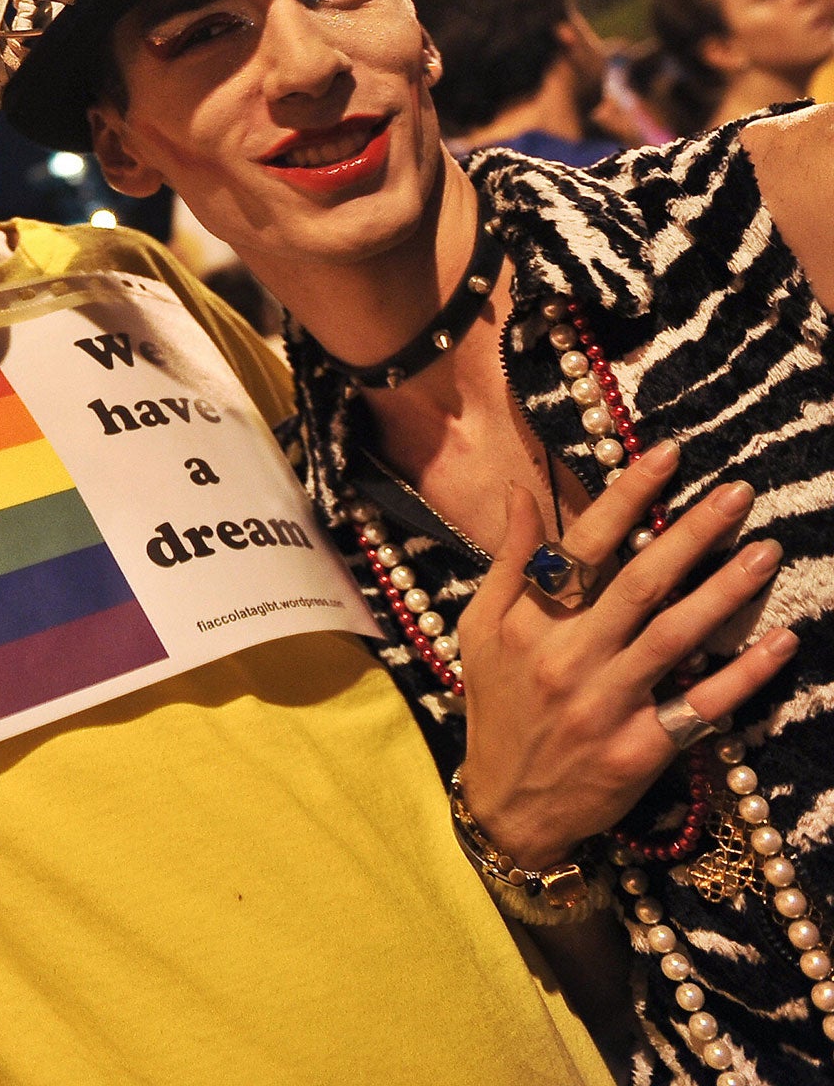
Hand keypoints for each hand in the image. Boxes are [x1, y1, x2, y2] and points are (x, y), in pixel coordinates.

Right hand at [455, 439, 796, 867]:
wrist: (509, 807)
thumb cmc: (497, 707)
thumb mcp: (480, 630)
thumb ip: (507, 561)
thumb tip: (521, 491)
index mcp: (526, 625)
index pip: (581, 547)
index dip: (626, 498)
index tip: (668, 454)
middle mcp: (566, 660)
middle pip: (639, 584)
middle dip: (692, 532)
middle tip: (738, 492)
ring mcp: (606, 706)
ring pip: (676, 636)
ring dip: (726, 590)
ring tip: (767, 550)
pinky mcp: (641, 749)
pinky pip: (703, 704)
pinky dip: (744, 674)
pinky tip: (781, 641)